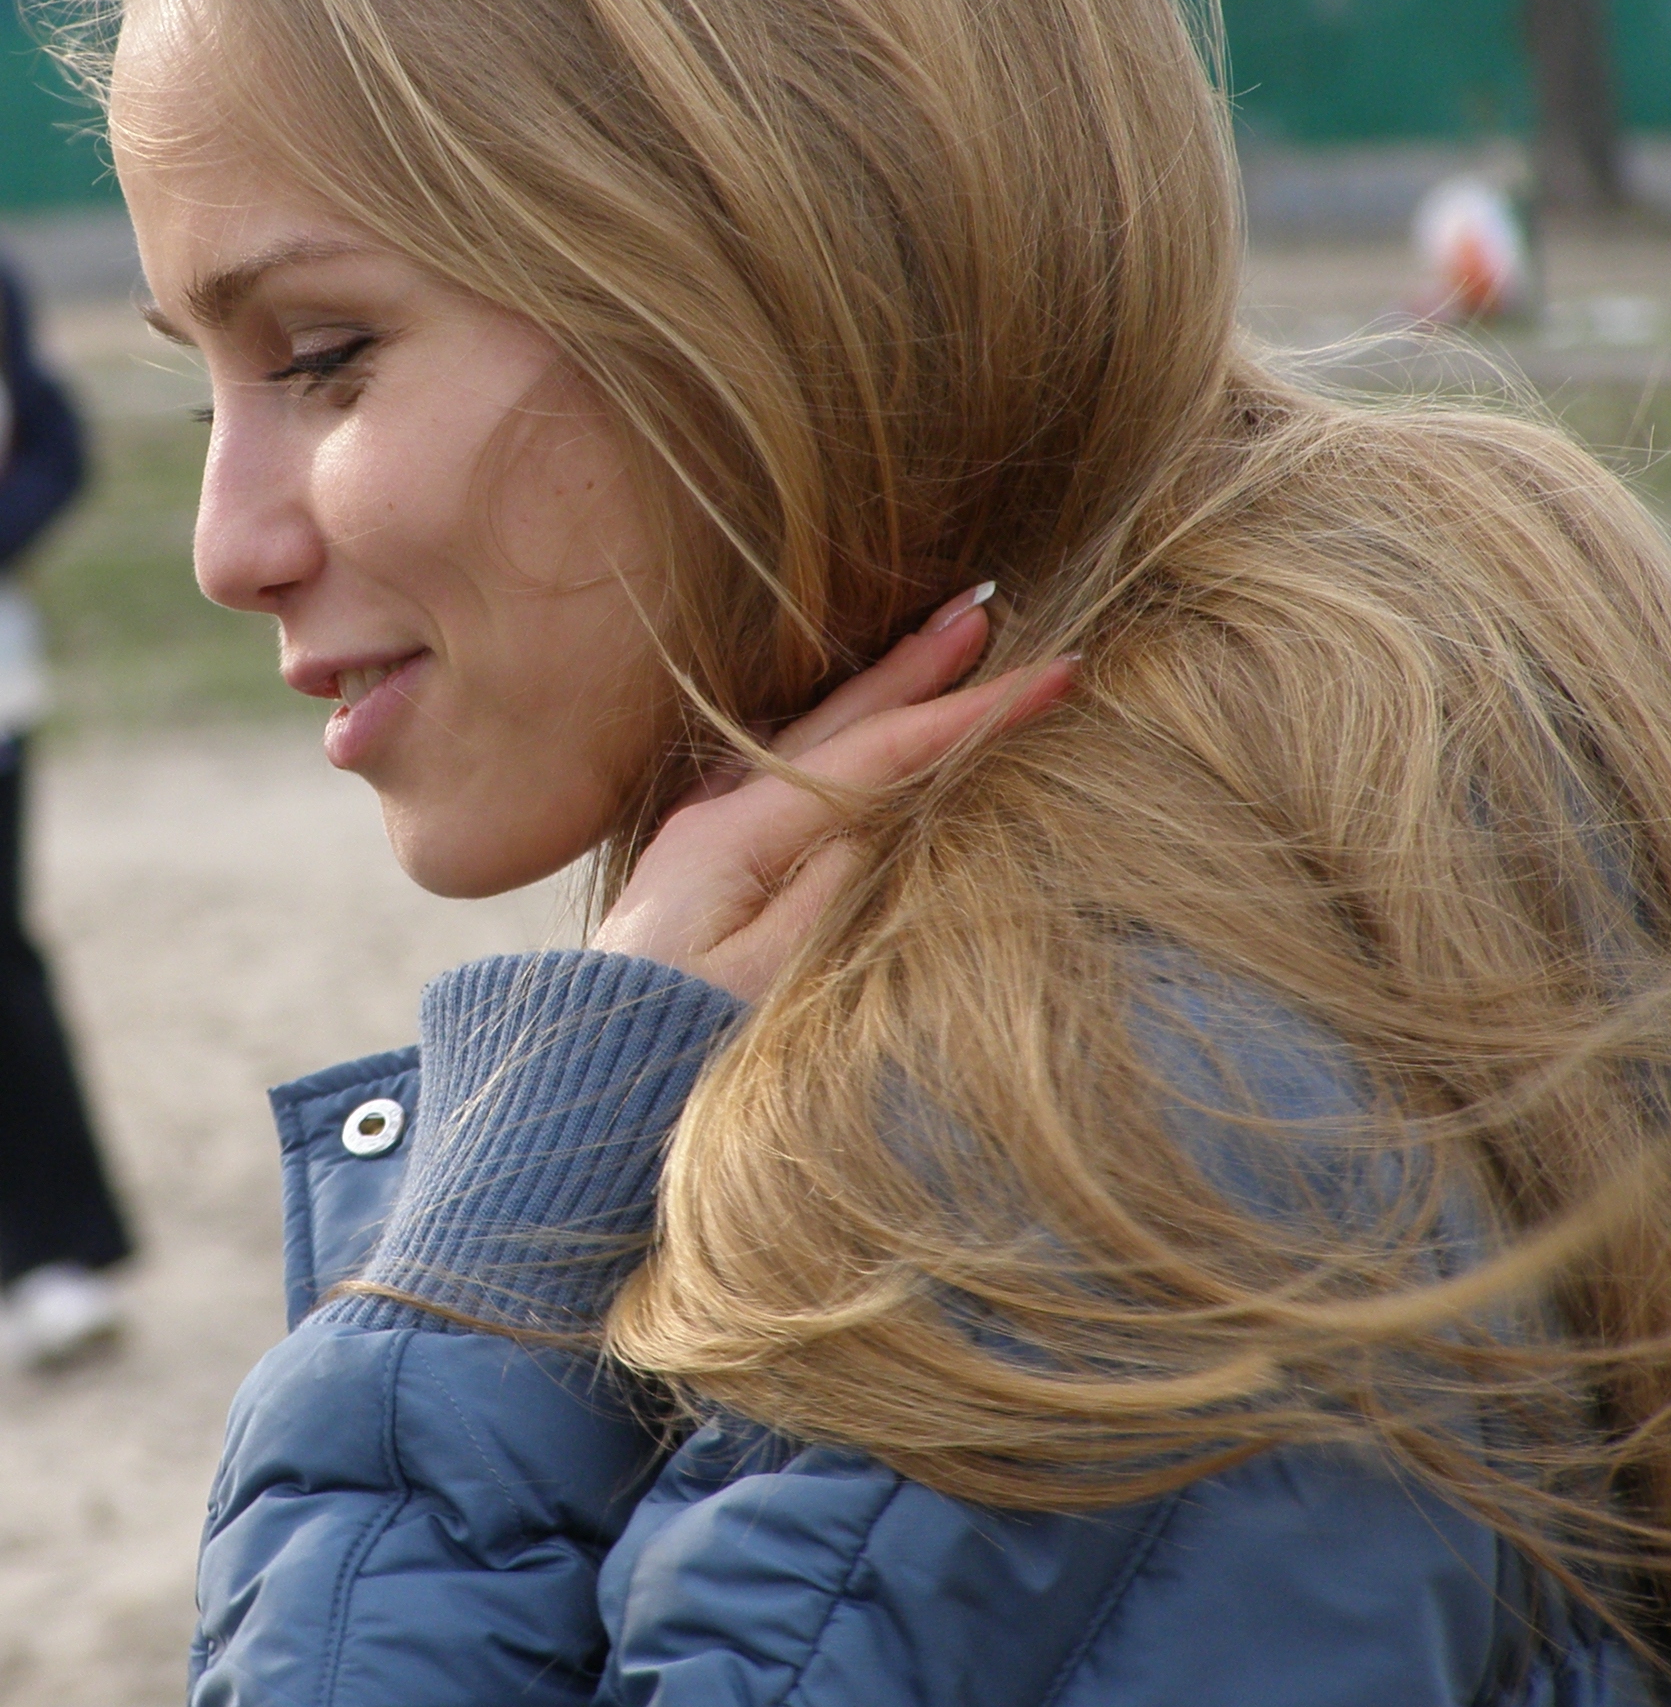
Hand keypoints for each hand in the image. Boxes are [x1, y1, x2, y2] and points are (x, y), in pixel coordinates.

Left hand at [593, 587, 1076, 1001]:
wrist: (581, 1098)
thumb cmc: (672, 1049)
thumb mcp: (766, 980)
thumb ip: (830, 886)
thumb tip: (885, 811)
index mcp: (737, 832)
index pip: (879, 751)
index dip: (969, 712)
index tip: (1053, 677)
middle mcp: (716, 814)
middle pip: (840, 720)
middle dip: (919, 666)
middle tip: (985, 608)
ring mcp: (706, 835)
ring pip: (812, 736)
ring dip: (880, 688)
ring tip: (936, 643)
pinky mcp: (704, 866)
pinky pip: (790, 770)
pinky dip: (842, 734)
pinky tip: (857, 724)